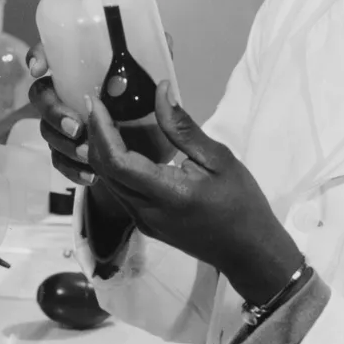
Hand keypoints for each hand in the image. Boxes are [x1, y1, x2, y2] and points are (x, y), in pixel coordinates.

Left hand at [84, 82, 303, 304]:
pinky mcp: (146, 225)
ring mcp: (143, 222)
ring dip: (101, 152)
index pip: (118, 161)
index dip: (101, 130)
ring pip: (109, 183)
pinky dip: (114, 168)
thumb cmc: (241, 203)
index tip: (96, 103)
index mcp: (167, 194)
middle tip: (96, 106)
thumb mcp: (218, 159)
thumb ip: (183, 128)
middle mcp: (146, 212)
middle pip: (105, 171)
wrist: (248, 252)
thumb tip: (160, 91)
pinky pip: (121, 193)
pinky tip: (120, 148)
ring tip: (103, 122)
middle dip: (95, 136)